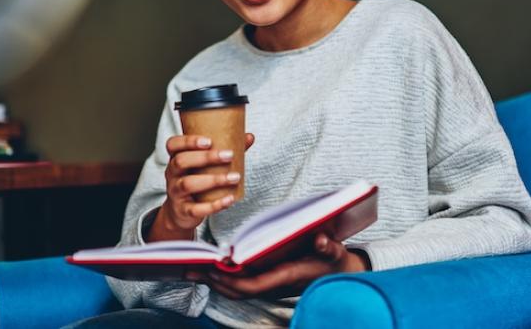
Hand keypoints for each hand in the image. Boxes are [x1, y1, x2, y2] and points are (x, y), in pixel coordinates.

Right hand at [148, 133, 254, 240]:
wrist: (180, 213)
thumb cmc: (196, 181)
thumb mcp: (204, 166)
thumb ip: (225, 150)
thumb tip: (249, 137)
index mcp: (176, 158)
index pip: (173, 144)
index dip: (188, 141)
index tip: (209, 141)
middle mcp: (172, 174)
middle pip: (181, 161)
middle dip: (206, 157)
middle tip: (229, 155)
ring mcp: (175, 193)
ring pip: (188, 184)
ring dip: (214, 180)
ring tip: (234, 177)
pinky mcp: (183, 210)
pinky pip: (196, 208)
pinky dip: (214, 205)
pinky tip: (230, 199)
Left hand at [184, 233, 370, 298]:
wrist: (341, 275)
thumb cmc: (335, 261)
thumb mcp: (336, 252)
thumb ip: (329, 246)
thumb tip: (321, 240)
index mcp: (287, 277)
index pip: (254, 285)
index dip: (232, 280)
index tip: (215, 268)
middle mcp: (275, 286)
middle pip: (238, 291)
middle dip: (213, 282)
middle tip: (189, 268)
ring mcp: (270, 286)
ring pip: (237, 290)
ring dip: (214, 282)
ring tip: (192, 270)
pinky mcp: (268, 282)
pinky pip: (241, 285)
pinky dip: (224, 279)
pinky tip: (211, 269)